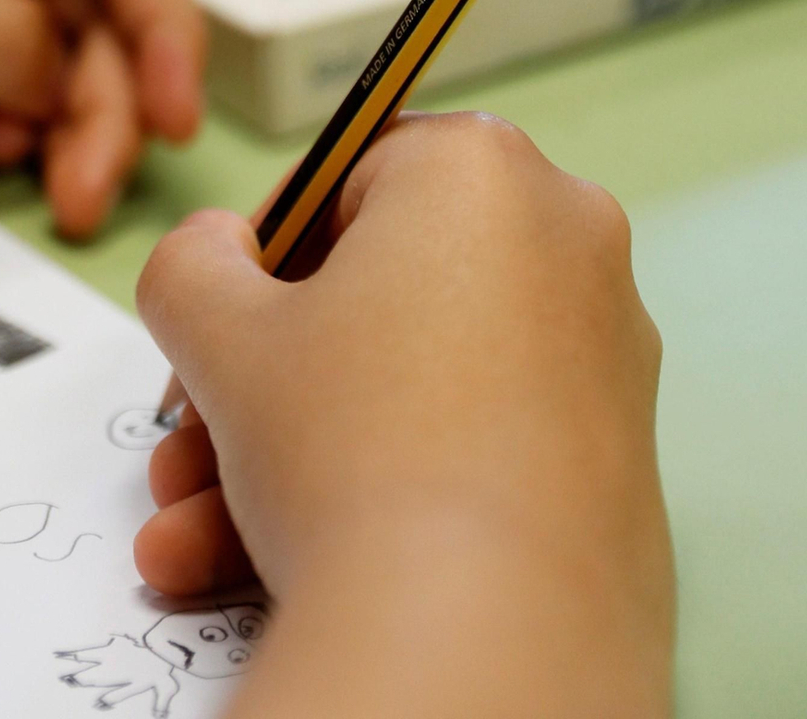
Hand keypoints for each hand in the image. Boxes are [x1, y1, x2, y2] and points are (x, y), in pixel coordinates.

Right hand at [135, 115, 671, 718]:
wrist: (483, 641)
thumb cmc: (351, 446)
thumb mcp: (220, 333)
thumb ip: (192, 264)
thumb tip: (215, 250)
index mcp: (478, 166)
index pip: (342, 178)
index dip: (259, 257)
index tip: (216, 325)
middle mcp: (562, 238)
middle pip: (374, 292)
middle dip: (261, 375)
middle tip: (192, 437)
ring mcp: (601, 352)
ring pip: (411, 380)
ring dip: (291, 448)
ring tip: (195, 530)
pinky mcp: (614, 458)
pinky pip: (472, 439)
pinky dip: (381, 484)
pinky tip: (263, 558)